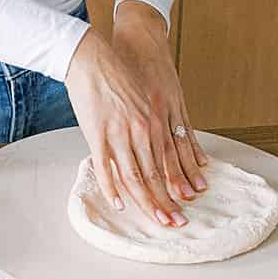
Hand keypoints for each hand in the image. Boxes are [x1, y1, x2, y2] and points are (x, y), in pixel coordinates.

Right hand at [64, 7, 207, 227]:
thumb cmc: (117, 73)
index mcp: (154, 121)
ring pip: (136, 176)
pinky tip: (120, 203)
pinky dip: (113, 188)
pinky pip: (106, 167)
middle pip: (157, 174)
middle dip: (168, 202)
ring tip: (156, 220)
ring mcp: (119, 133)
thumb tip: (150, 146)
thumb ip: (147, 123)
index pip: (169, 162)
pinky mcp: (97, 133)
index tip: (185, 204)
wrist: (91, 56)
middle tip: (177, 222)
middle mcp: (142, 130)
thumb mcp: (142, 98)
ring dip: (148, 202)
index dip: (178, 186)